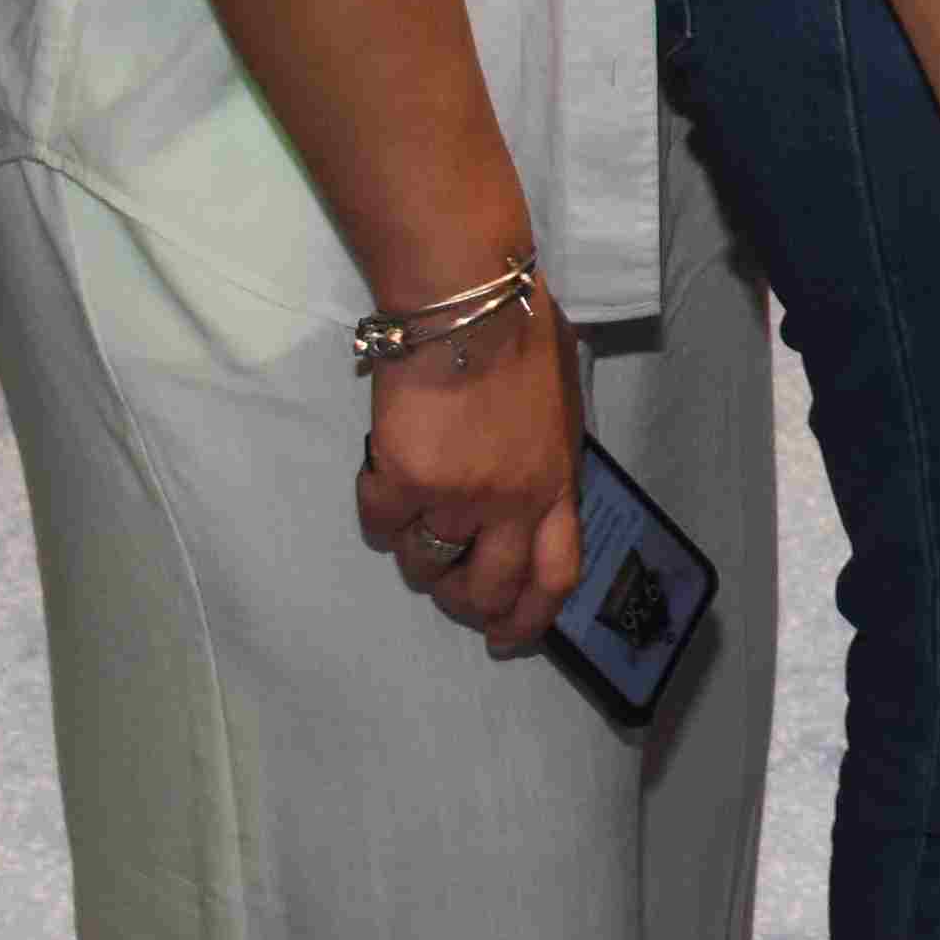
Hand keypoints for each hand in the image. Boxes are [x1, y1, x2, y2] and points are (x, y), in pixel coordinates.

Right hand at [353, 295, 582, 651]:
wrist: (466, 302)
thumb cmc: (521, 333)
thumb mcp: (560, 403)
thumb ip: (549, 455)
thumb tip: (536, 489)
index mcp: (556, 483)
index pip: (555, 577)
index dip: (530, 618)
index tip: (508, 637)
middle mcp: (510, 503)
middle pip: (486, 590)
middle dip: (465, 602)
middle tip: (450, 591)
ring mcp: (455, 496)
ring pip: (425, 564)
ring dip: (418, 553)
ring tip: (416, 516)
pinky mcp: (402, 480)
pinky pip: (380, 525)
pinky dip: (379, 510)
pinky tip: (385, 478)